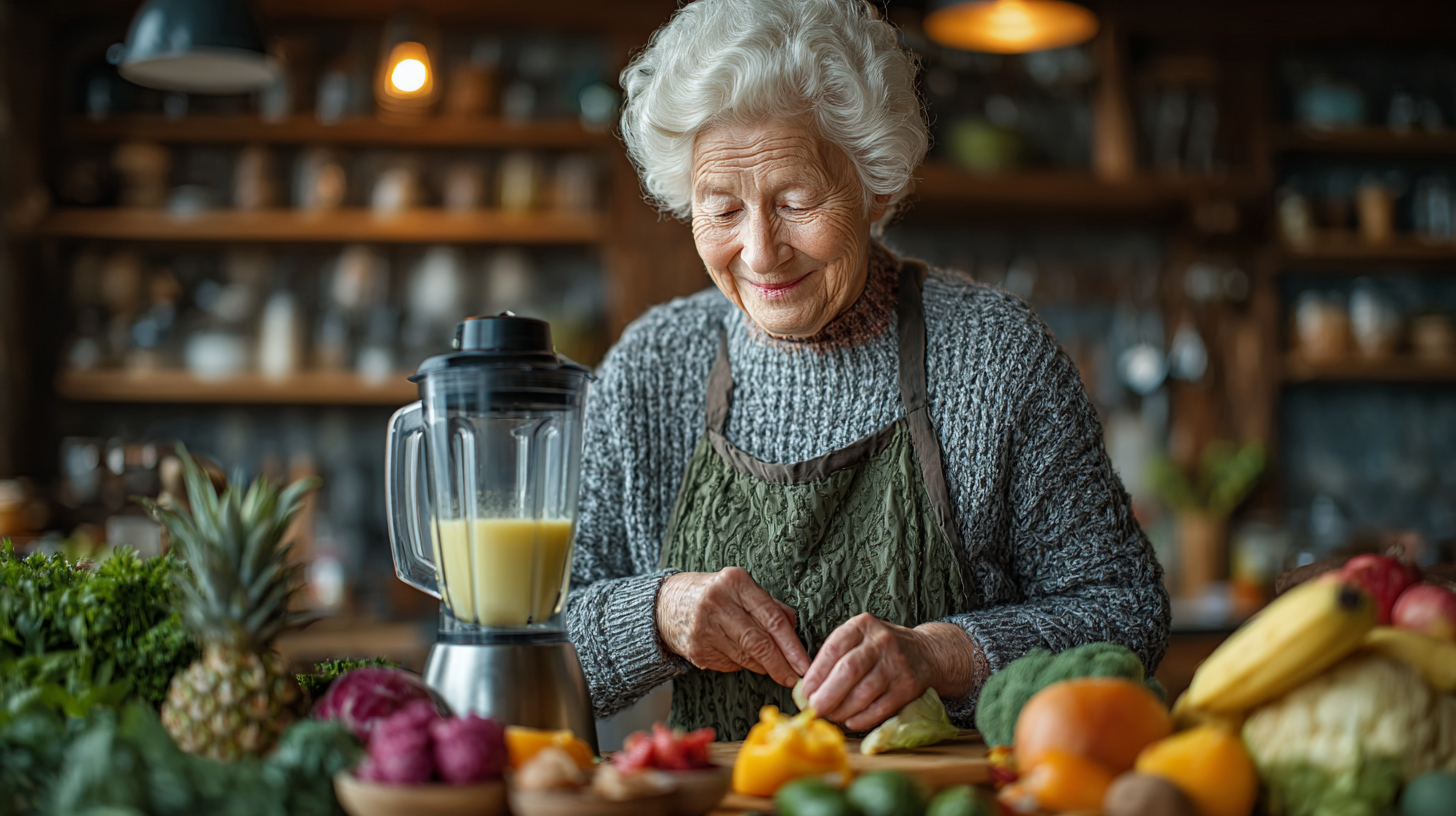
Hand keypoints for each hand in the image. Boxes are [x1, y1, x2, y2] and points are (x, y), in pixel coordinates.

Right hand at [656, 567, 810, 686]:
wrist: (666, 604)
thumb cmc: (713, 595)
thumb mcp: (740, 588)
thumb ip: (770, 606)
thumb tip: (795, 631)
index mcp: (735, 582)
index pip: (771, 618)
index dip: (791, 645)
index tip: (804, 664)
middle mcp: (718, 603)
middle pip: (759, 642)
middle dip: (781, 665)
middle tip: (795, 679)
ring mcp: (704, 628)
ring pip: (746, 657)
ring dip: (765, 667)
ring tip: (775, 669)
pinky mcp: (696, 649)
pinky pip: (731, 664)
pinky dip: (743, 665)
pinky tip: (744, 658)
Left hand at [800, 614, 976, 730]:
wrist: (926, 653)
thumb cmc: (881, 649)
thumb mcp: (859, 639)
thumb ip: (835, 657)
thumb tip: (808, 689)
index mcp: (862, 625)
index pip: (833, 649)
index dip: (816, 674)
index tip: (805, 692)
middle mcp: (881, 641)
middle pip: (848, 671)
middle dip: (827, 695)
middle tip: (815, 709)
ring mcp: (897, 663)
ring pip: (864, 692)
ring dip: (843, 709)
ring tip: (831, 715)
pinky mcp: (908, 686)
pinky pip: (881, 708)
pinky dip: (862, 718)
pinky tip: (851, 721)